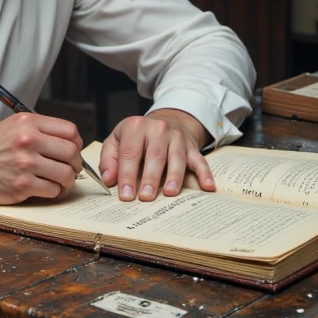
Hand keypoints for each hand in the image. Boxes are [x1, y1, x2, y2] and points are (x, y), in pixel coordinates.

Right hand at [0, 112, 83, 205]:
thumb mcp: (11, 127)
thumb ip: (38, 130)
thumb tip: (68, 143)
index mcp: (27, 122)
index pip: (69, 130)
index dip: (75, 143)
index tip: (72, 151)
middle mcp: (28, 140)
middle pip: (71, 152)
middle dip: (75, 163)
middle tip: (71, 169)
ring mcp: (25, 163)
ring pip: (66, 174)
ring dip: (67, 181)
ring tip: (60, 182)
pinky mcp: (22, 185)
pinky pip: (53, 190)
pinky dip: (54, 192)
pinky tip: (47, 190)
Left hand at [98, 109, 213, 202]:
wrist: (166, 120)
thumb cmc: (137, 137)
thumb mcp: (116, 140)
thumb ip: (109, 160)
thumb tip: (109, 180)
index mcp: (136, 127)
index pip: (130, 153)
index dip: (126, 175)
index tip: (125, 195)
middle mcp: (158, 129)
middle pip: (154, 156)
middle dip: (150, 178)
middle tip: (146, 197)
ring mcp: (177, 137)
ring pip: (177, 158)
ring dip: (174, 177)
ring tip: (170, 194)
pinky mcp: (192, 146)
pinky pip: (200, 160)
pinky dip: (205, 173)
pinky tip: (208, 186)